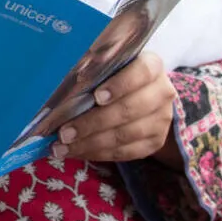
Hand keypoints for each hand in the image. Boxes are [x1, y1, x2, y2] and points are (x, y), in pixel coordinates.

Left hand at [53, 52, 178, 162]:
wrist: (144, 96)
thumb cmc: (116, 76)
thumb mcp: (109, 66)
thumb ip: (94, 73)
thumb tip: (58, 92)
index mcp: (152, 67)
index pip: (141, 73)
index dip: (119, 85)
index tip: (96, 97)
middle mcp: (162, 93)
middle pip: (128, 110)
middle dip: (92, 123)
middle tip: (64, 132)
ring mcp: (161, 120)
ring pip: (124, 135)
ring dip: (90, 143)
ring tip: (62, 147)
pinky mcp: (154, 142)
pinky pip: (125, 152)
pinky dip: (97, 154)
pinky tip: (76, 152)